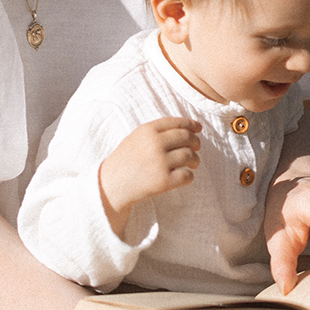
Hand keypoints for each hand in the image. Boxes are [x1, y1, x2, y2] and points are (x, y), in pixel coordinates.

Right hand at [99, 117, 200, 236]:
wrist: (110, 186)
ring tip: (193, 163)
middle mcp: (154, 144)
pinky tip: (184, 176)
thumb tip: (190, 127)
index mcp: (147, 130)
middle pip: (186, 137)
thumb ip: (158, 131)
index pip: (177, 123)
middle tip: (196, 147)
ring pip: (190, 156)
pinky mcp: (163, 181)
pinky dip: (189, 176)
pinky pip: (187, 175)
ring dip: (195, 160)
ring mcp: (159, 162)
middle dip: (195, 142)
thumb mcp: (136, 138)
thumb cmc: (125, 161)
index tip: (198, 128)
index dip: (191, 124)